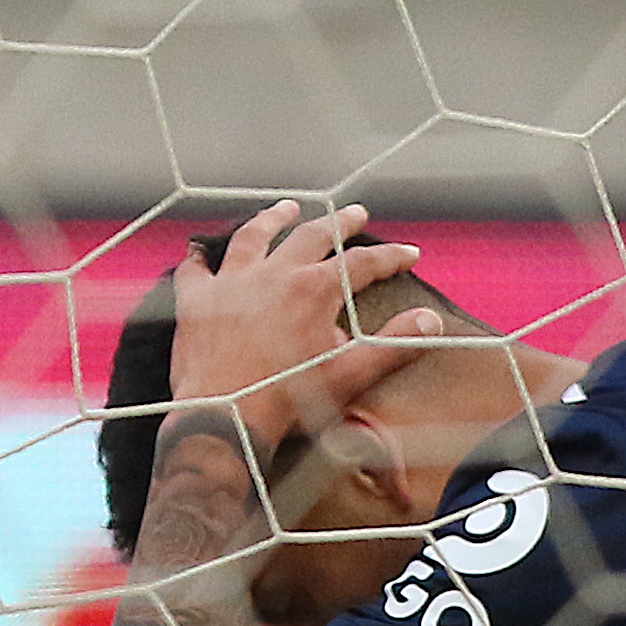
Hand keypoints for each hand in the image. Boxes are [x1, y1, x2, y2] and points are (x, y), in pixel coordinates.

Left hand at [168, 201, 438, 449]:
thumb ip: (392, 346)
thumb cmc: (288, 402)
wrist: (225, 417)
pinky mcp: (196, 301)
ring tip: (287, 208)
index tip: (408, 254)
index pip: (362, 263)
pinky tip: (201, 252)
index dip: (390, 257)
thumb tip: (430, 320)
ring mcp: (231, 283)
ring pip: (253, 236)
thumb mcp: (350, 376)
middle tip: (356, 214)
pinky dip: (200, 258)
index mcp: (313, 291)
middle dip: (339, 224)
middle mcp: (273, 275)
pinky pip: (195, 268)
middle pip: (311, 236)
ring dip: (273, 219)